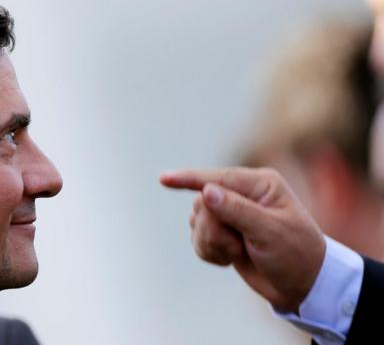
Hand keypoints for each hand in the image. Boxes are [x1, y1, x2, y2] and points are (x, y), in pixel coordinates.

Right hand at [160, 167, 325, 312]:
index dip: (188, 179)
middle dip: (213, 230)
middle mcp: (242, 195)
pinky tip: (231, 259)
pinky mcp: (221, 233)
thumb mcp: (270, 232)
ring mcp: (230, 214)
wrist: (302, 286)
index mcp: (259, 185)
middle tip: (236, 246)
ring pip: (197, 222)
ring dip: (212, 243)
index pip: (216, 178)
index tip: (164, 179)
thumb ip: (237, 210)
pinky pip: (197, 238)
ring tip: (237, 253)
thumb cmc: (296, 254)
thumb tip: (206, 192)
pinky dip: (210, 252)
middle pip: (202, 204)